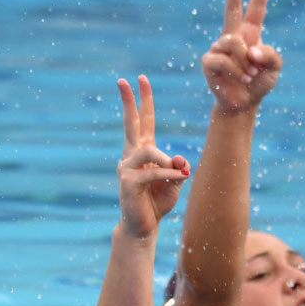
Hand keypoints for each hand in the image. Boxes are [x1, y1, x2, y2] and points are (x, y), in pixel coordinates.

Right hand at [115, 75, 190, 238]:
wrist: (144, 226)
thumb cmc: (158, 202)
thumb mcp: (176, 182)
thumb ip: (179, 167)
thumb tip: (178, 158)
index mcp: (144, 152)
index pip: (143, 122)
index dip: (143, 101)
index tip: (140, 80)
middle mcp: (132, 156)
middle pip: (130, 124)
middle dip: (129, 101)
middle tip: (123, 79)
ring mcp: (127, 167)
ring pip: (148, 151)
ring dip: (167, 162)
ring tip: (180, 174)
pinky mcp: (127, 182)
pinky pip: (153, 172)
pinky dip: (170, 174)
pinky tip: (181, 178)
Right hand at [201, 0, 281, 113]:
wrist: (243, 103)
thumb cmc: (259, 82)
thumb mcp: (275, 68)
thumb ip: (270, 54)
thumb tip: (250, 49)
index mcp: (250, 34)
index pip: (256, 8)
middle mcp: (232, 36)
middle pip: (231, 8)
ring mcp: (218, 46)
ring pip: (234, 43)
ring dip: (246, 63)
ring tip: (250, 75)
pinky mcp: (208, 60)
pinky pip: (224, 60)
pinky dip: (237, 71)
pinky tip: (241, 79)